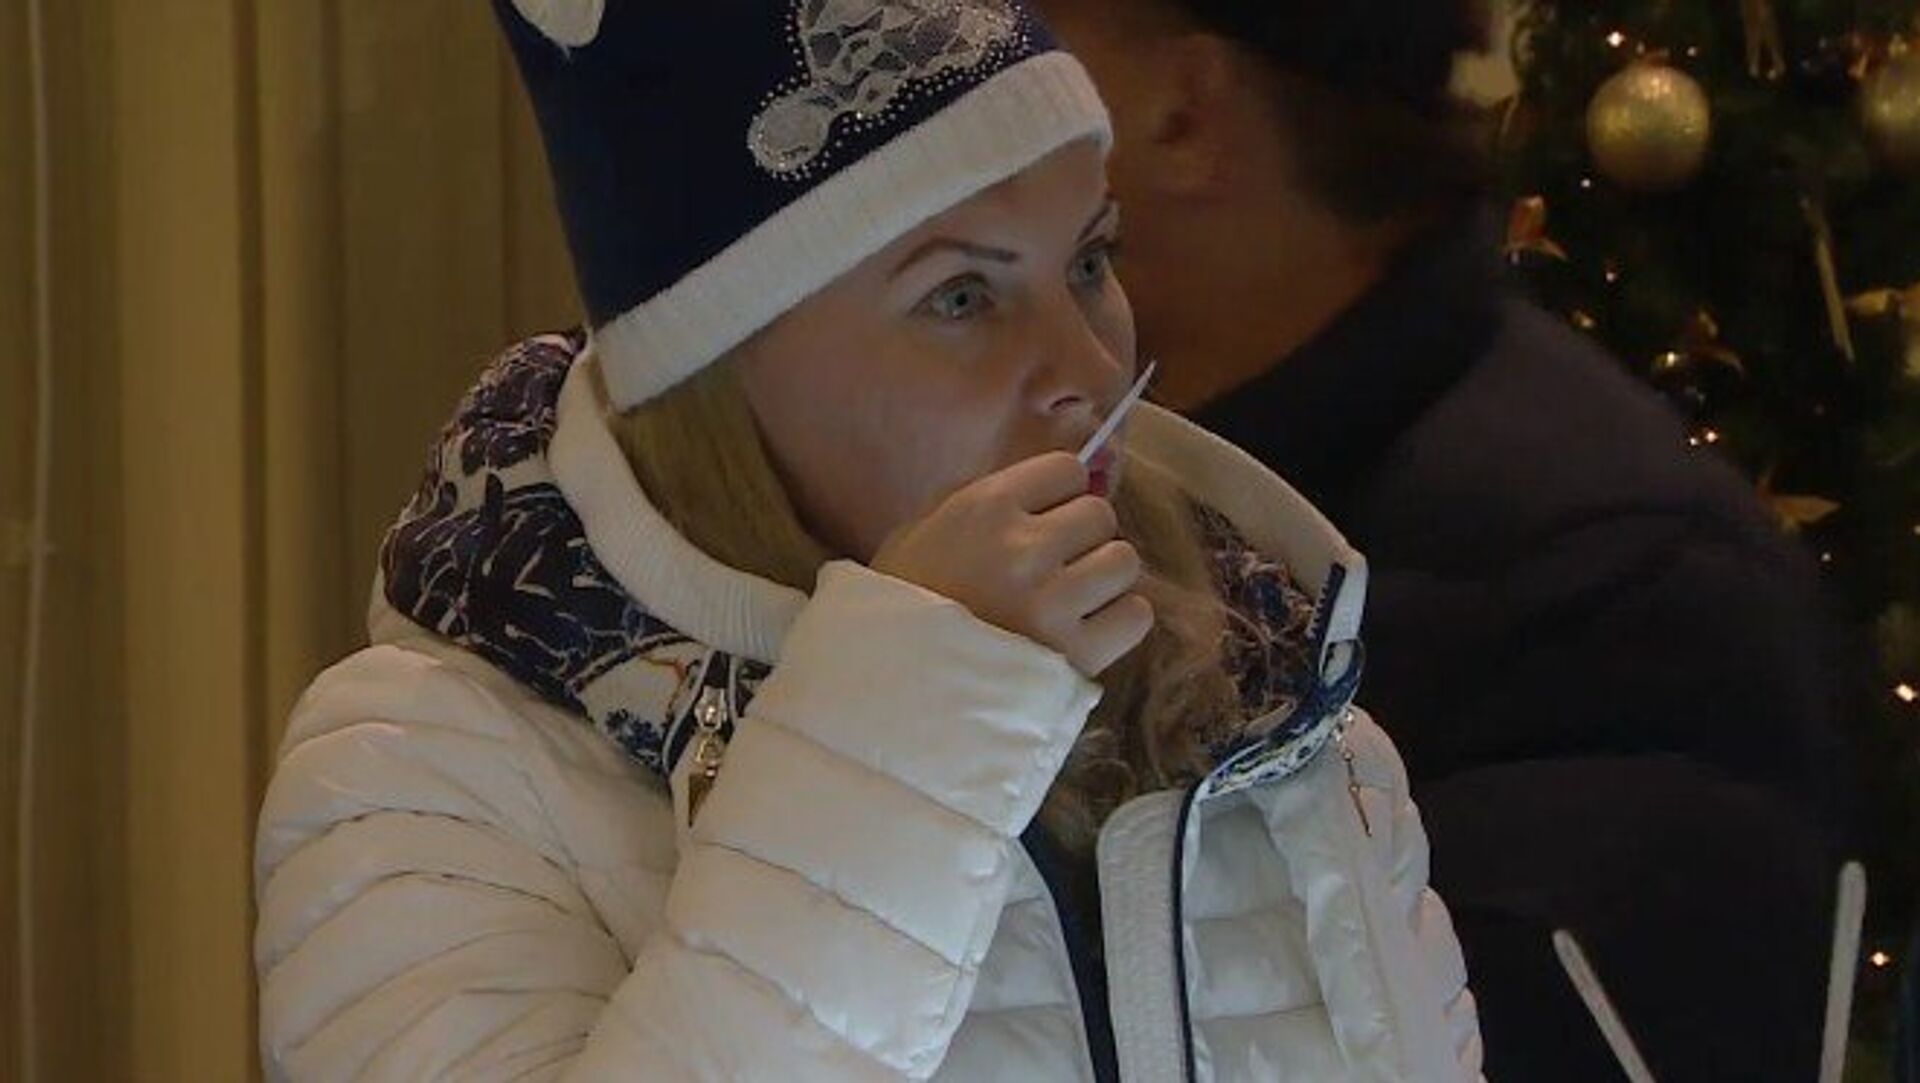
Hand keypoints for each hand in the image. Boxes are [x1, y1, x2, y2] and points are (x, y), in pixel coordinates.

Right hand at [872, 452, 1152, 676]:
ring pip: (1124, 562)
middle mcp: (1026, 546)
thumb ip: (973, 501)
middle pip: (1100, 515)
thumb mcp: (917, 534)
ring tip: (1076, 601)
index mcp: (985, 507)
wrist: (893, 692)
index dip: (1059, 494)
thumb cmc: (901, 608)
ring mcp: (1054, 601)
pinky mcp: (1077, 653)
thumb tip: (1037, 487)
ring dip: (1105, 579)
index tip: (1045, 520)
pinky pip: (1136, 615)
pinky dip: (1120, 621)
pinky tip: (1090, 630)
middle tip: (1058, 568)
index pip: (1066, 469)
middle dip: (1083, 539)